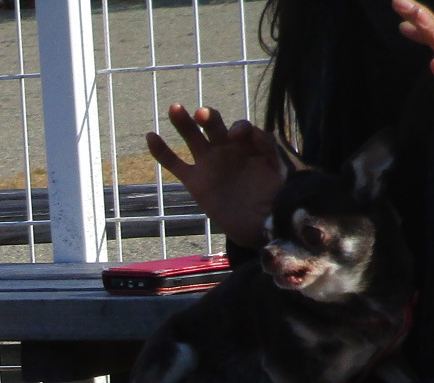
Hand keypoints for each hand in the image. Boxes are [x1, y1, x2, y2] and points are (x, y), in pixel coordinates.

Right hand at [145, 104, 285, 243]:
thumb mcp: (283, 168)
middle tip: (202, 114)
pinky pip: (174, 164)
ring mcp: (209, 165)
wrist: (263, 223)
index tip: (237, 137)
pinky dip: (162, 151)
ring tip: (175, 108)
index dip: (239, 129)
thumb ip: (271, 149)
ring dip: (183, 122)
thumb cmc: (277, 195)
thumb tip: (258, 134)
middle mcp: (228, 150)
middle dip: (209, 117)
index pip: (241, 129)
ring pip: (192, 138)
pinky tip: (151, 136)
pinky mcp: (194, 182)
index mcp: (249, 145)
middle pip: (214, 126)